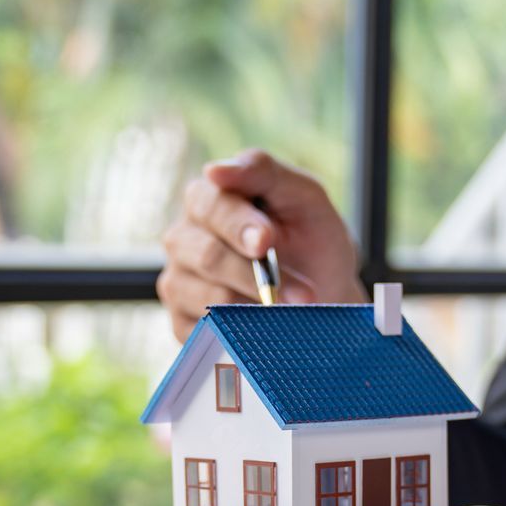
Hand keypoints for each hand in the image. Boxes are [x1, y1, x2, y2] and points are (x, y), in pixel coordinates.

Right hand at [158, 149, 364, 338]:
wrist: (326, 295)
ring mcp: (180, 285)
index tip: (267, 242)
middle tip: (302, 292)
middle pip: (208, 256)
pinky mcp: (184, 326)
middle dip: (257, 275)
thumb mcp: (302, 196)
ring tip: (298, 311)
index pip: (210, 207)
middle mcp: (183, 241)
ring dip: (260, 308)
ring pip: (209, 299)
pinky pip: (207, 335)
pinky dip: (245, 335)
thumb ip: (263, 172)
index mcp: (205, 201)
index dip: (239, 225)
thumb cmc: (312, 239)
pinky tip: (270, 330)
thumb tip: (214, 170)